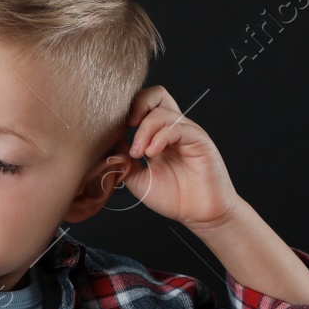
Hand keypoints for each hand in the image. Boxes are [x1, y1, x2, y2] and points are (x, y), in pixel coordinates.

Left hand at [116, 86, 239, 229]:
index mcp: (158, 135)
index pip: (143, 106)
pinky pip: (177, 127)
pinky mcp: (199, 140)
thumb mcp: (138, 180)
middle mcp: (173, 129)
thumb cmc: (174, 198)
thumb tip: (108, 145)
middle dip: (137, 105)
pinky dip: (160, 137)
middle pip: (156, 95)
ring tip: (139, 154)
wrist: (200, 214)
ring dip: (144, 131)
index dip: (126, 111)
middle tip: (126, 127)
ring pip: (162, 111)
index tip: (114, 130)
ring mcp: (187, 132)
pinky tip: (151, 154)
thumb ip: (123, 161)